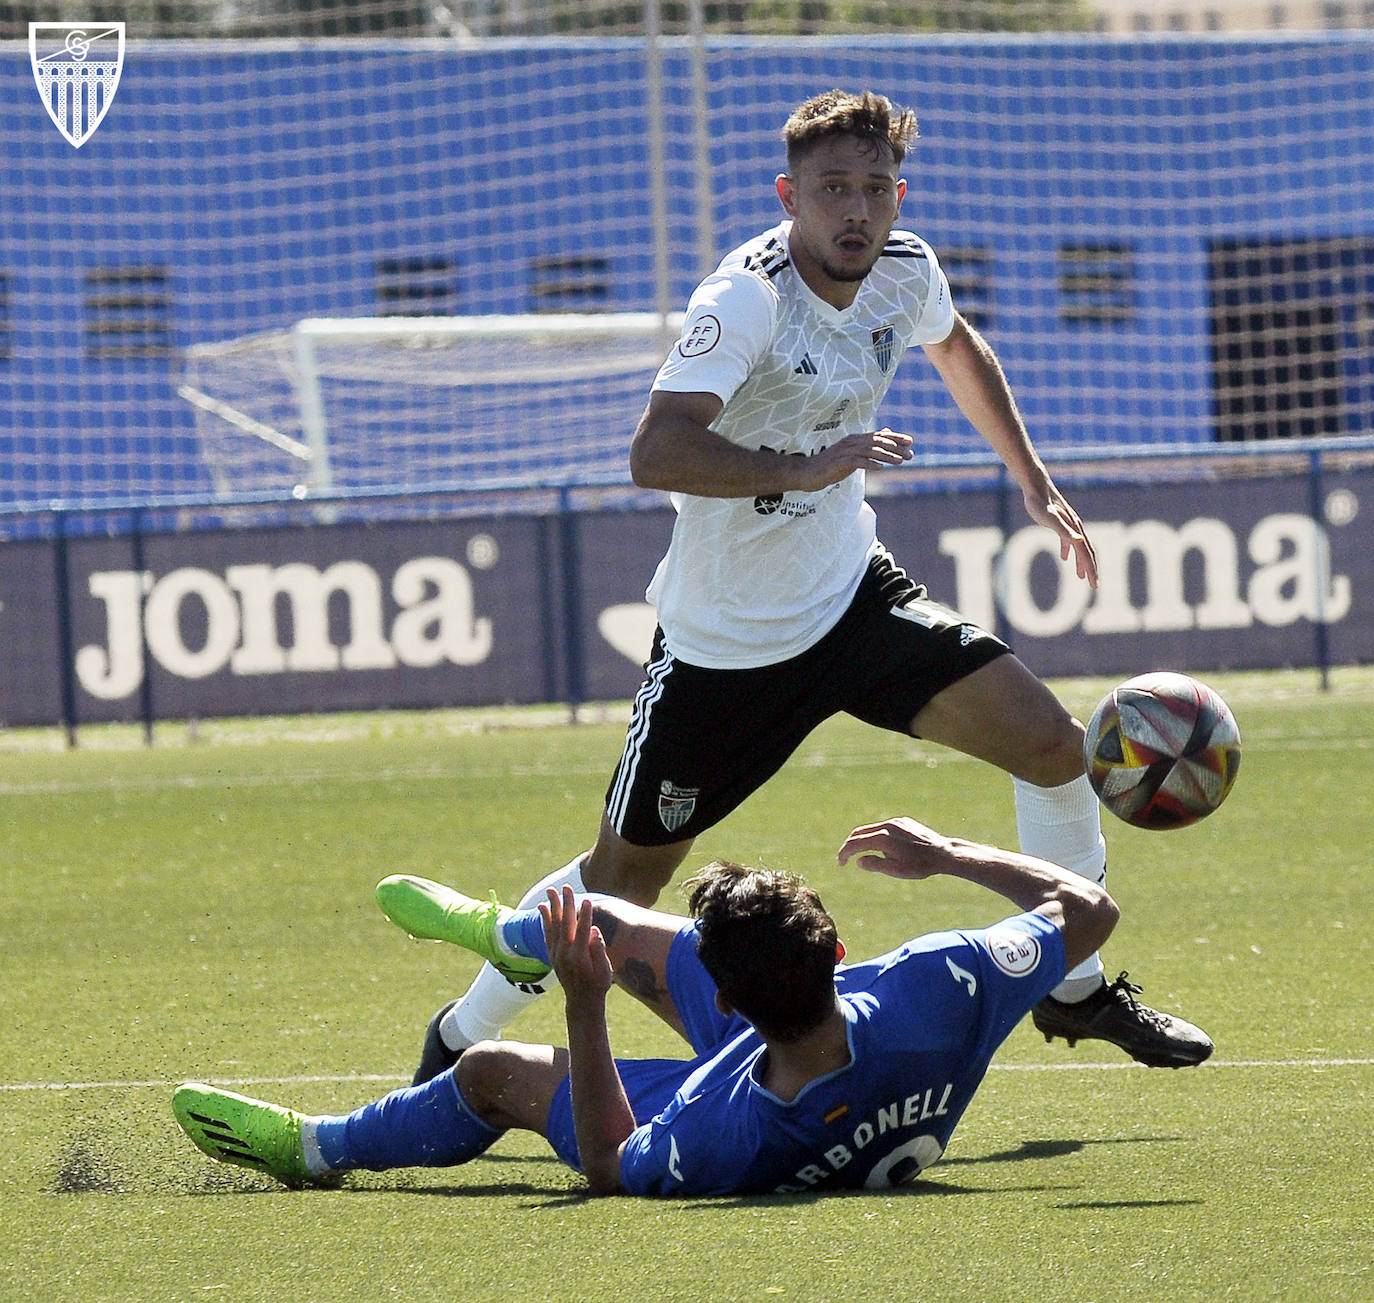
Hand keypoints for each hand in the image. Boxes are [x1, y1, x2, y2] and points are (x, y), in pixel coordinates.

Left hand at [540, 886, 613, 1003]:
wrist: (582, 1001)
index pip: (582, 931)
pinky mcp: (552, 955)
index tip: (586, 900)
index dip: (585, 915)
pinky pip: (547, 934)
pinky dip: (545, 920)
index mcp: (580, 957)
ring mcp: (556, 954)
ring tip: (551, 891)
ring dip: (552, 907)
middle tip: (566, 887)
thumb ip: (599, 950)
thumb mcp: (605, 971)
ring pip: (553, 926)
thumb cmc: (598, 985)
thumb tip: (594, 930)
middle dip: (566, 904)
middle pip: (565, 924)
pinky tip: (543, 908)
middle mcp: (565, 954)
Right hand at [789, 428, 913, 490]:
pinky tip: (880, 468)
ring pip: (869, 451)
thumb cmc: (830, 466)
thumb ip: (866, 447)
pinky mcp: (839, 462)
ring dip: (886, 456)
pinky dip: (869, 464)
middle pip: (877, 442)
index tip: (910, 442)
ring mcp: (844, 452)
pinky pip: (857, 462)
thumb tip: (883, 437)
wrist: (807, 473)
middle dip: (895, 448)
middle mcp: (851, 442)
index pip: (879, 436)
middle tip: (910, 454)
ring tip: (900, 461)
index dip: (895, 438)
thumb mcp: (851, 455)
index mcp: (855, 440)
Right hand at [837, 817, 954, 879]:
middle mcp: (887, 825)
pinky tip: (885, 848)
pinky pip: (885, 827)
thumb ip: (875, 865)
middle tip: (845, 858)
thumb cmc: (920, 866)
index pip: (854, 843)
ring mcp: (895, 822)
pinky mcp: (904, 821)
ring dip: (864, 841)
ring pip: (872, 829)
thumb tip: (858, 860)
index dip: (844, 853)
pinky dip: (878, 836)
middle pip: (859, 832)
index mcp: (882, 838)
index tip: (841, 864)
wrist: (943, 853)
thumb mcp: (896, 871)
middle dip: (850, 845)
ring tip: (867, 856)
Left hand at [1022, 483, 1097, 587]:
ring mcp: (1069, 525)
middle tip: (1094, 585)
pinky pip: (1068, 540)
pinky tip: (1064, 558)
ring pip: (1078, 547)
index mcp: (1075, 530)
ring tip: (1081, 576)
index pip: (1086, 554)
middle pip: (1086, 552)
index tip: (1094, 585)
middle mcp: (1076, 528)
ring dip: (1081, 562)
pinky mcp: (1060, 523)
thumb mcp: (1050, 519)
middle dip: (1091, 569)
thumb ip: (1064, 531)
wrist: (1036, 487)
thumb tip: (1078, 542)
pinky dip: (1068, 550)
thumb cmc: (1041, 504)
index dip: (1091, 570)